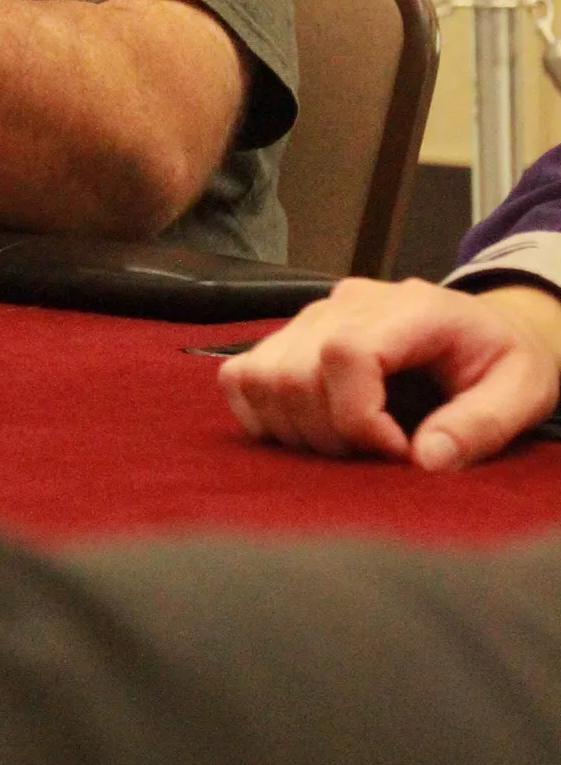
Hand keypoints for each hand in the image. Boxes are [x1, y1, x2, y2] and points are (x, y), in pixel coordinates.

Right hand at [220, 277, 560, 468]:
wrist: (490, 330)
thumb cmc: (504, 360)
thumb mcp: (521, 393)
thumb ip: (478, 426)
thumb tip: (424, 460)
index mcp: (409, 308)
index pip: (345, 353)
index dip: (359, 418)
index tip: (397, 451)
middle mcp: (350, 303)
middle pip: (293, 373)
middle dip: (330, 435)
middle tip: (375, 454)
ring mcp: (315, 315)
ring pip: (261, 376)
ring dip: (295, 429)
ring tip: (347, 443)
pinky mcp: (294, 334)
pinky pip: (242, 373)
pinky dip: (261, 414)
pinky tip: (309, 431)